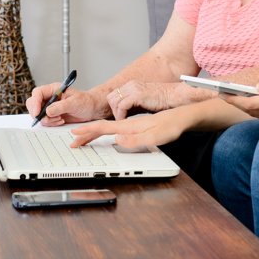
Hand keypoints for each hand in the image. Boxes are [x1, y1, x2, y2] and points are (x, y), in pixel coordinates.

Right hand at [25, 84, 106, 125]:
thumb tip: (48, 111)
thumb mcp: (74, 102)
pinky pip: (45, 121)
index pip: (38, 93)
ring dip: (48, 120)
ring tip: (60, 119)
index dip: (35, 103)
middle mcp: (49, 98)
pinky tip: (61, 121)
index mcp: (53, 89)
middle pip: (33, 104)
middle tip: (48, 118)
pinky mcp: (52, 116)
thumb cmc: (85, 101)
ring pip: (38, 115)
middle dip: (38, 113)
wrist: (91, 109)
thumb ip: (60, 106)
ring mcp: (49, 107)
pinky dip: (51, 123)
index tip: (38, 112)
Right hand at [69, 111, 188, 149]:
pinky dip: (106, 132)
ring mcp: (133, 125)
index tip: (75, 135)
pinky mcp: (138, 127)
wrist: (184, 117)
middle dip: (87, 134)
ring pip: (108, 128)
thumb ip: (135, 140)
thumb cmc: (172, 127)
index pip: (104, 128)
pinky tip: (107, 136)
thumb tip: (117, 140)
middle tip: (74, 141)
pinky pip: (116, 129)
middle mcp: (129, 124)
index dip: (89, 132)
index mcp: (129, 126)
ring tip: (85, 138)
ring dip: (94, 133)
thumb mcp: (154, 137)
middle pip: (103, 128)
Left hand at [106, 80, 191, 119]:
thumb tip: (124, 114)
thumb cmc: (162, 102)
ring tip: (124, 122)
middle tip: (120, 120)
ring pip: (114, 101)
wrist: (173, 97)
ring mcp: (133, 89)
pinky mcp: (137, 95)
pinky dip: (121, 115)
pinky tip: (126, 121)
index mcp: (132, 85)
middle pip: (111, 97)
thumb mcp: (143, 102)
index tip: (119, 117)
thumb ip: (133, 106)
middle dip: (114, 110)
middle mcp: (131, 85)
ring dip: (117, 114)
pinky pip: (121, 106)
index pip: (114, 95)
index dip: (114, 108)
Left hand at [224, 75, 258, 120]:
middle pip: (251, 110)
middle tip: (221, 93)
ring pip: (257, 114)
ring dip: (243, 106)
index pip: (251, 104)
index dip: (234, 100)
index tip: (222, 94)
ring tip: (231, 96)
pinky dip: (255, 109)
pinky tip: (250, 101)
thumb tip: (258, 87)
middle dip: (235, 102)